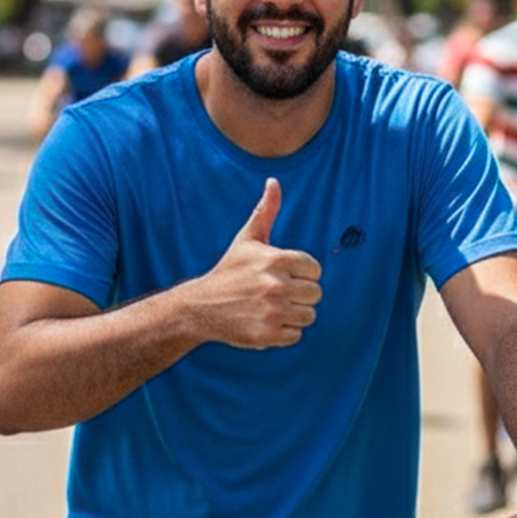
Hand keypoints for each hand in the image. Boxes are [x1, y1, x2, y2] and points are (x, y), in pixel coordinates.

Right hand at [188, 178, 320, 348]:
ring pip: (308, 316)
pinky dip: (284, 332)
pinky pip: (296, 336)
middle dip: (300, 295)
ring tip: (272, 307)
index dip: (302, 273)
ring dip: (294, 314)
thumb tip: (274, 182)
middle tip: (277, 293)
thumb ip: (265, 211)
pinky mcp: (267, 335)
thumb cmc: (230, 270)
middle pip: (315, 294)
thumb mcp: (247, 239)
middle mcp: (276, 286)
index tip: (284, 274)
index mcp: (276, 260)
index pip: (315, 270)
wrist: (201, 307)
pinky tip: (266, 322)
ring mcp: (272, 312)